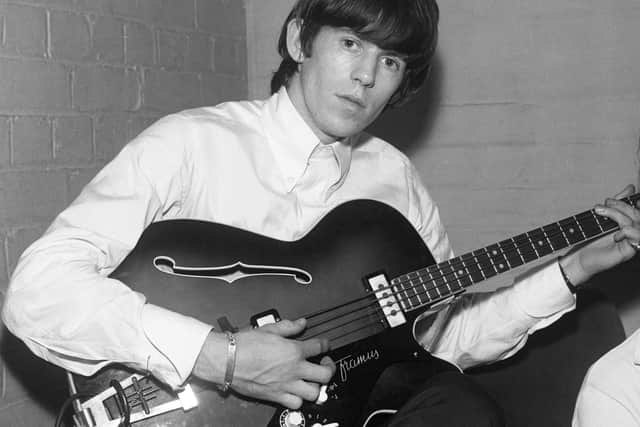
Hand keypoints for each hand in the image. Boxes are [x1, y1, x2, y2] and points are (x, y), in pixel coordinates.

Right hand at [193, 318, 335, 408]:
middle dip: (329, 368)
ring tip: (313, 380)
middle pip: (325, 374)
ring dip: (316, 386)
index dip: (325, 344)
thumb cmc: (243, 345)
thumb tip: (301, 323)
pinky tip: (296, 392)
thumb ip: (288, 327)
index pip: (319, 347)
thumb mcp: (268, 329)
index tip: (324, 345)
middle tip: (325, 364)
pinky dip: (299, 400)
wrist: (227, 360)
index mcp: (293, 350)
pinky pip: (295, 403)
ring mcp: (286, 384)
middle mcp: (293, 369)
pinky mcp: (275, 396)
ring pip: (314, 392)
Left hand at [560, 184, 639, 286]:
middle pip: (637, 215)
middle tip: (602, 205)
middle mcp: (633, 233)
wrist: (579, 258)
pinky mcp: (628, 252)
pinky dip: (628, 232)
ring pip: (636, 224)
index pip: (637, 210)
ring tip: (601, 212)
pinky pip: (637, 239)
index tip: (617, 198)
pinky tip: (615, 234)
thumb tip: (631, 187)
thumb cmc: (590, 240)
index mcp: (629, 223)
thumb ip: (617, 203)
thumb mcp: (602, 217)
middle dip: (620, 206)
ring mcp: (632, 242)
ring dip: (618, 215)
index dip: (632, 202)